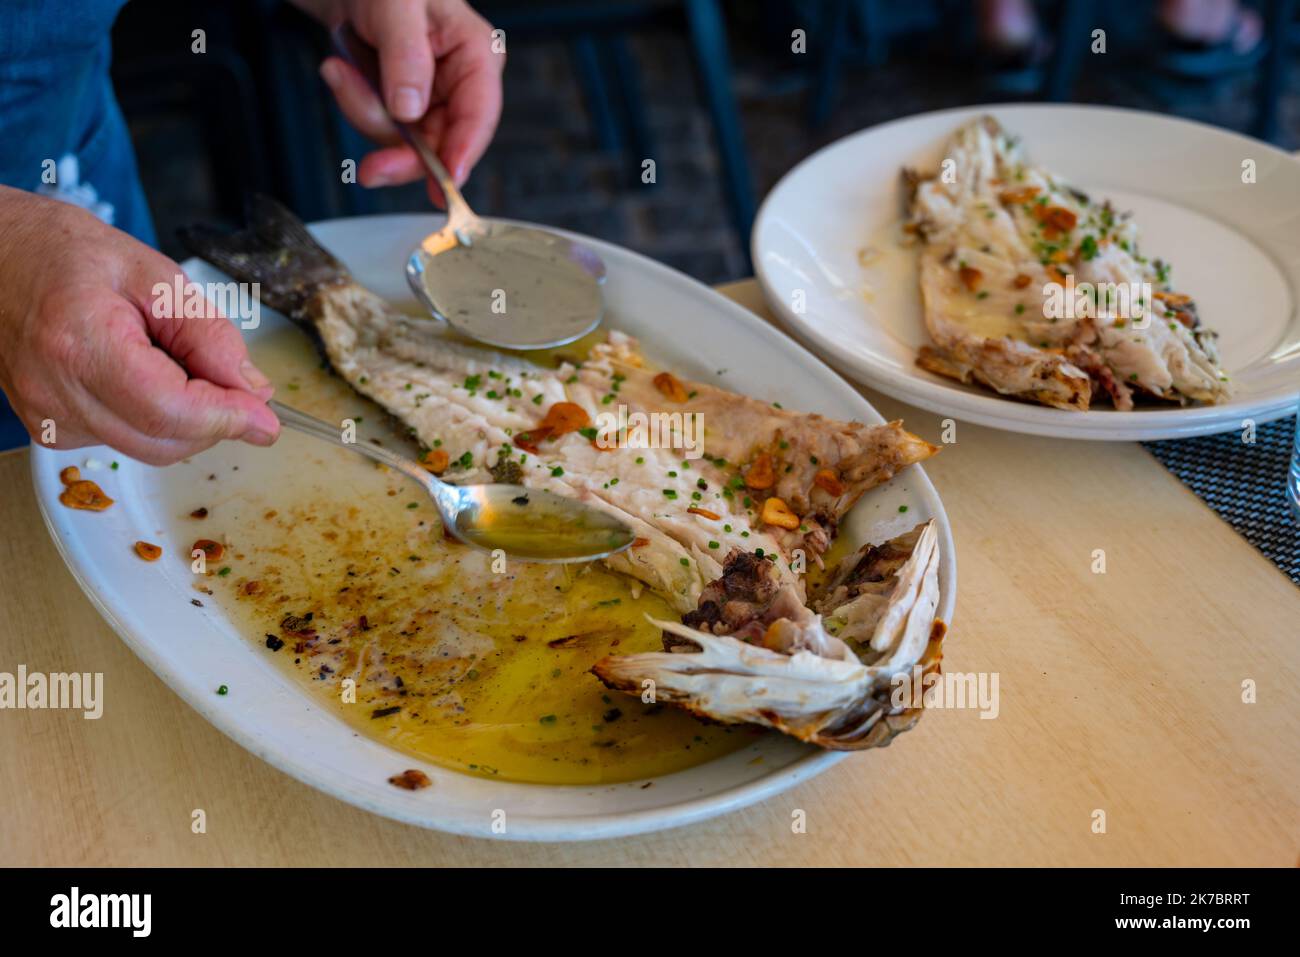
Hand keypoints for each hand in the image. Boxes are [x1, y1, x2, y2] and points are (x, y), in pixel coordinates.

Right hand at [0, 187, 279, 465]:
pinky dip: (153, 417)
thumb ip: (210, 335)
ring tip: (171, 361)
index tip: (266, 419)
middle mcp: (55, 392)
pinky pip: (124, 439)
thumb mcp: (156, 276)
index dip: (226, 418)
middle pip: (164, 441)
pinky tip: (142, 374)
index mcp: (80, 344)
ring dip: (185, 420)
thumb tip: (253, 390)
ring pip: (149, 447)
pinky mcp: (48, 428)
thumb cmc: (65, 253)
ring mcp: (46, 416)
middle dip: (215, 422)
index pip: (170, 411)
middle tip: (237, 385)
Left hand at [307, 0, 504, 201]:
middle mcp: (459, 86)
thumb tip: (410, 109)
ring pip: (405, 144)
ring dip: (364, 113)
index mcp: (476, 55)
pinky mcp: (405, 111)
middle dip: (399, 151)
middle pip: (441, 143)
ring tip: (338, 70)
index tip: (447, 179)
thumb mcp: (396, 4)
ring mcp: (432, 102)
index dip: (465, 151)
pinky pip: (381, 131)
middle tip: (370, 170)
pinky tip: (341, 74)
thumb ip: (405, 53)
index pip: (479, 114)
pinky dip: (355, 107)